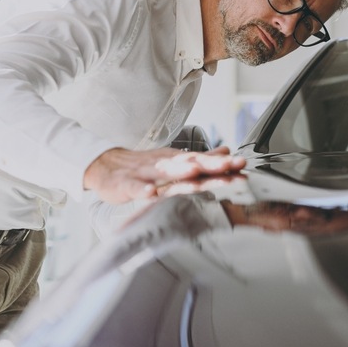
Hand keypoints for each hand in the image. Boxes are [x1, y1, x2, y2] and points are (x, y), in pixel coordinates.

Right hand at [83, 146, 245, 202]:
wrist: (105, 166)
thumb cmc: (143, 166)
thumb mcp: (174, 160)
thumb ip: (200, 159)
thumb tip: (226, 153)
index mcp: (176, 161)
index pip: (203, 161)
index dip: (223, 164)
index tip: (241, 165)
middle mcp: (164, 165)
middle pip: (189, 165)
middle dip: (210, 166)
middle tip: (229, 166)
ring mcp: (145, 174)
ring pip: (165, 174)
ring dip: (180, 172)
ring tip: (196, 172)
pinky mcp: (127, 185)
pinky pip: (135, 188)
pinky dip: (142, 190)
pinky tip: (150, 193)